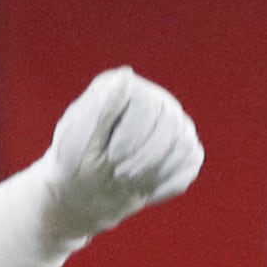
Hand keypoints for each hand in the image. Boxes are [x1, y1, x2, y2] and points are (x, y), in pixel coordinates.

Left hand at [37, 69, 203, 237]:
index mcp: (123, 88)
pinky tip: (143, 188)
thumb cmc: (76, 163)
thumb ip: (104, 107)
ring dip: (156, 171)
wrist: (85, 192)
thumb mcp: (82, 137)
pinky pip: (190, 162)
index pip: (148, 105)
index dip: (133, 136)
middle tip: (119, 176)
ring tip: (128, 182)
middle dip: (145, 157)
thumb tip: (126, 74)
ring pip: (184, 144)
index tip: (112, 160)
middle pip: (170, 124)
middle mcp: (154, 100)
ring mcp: (174, 124)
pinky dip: (168, 181)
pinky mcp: (185, 148)